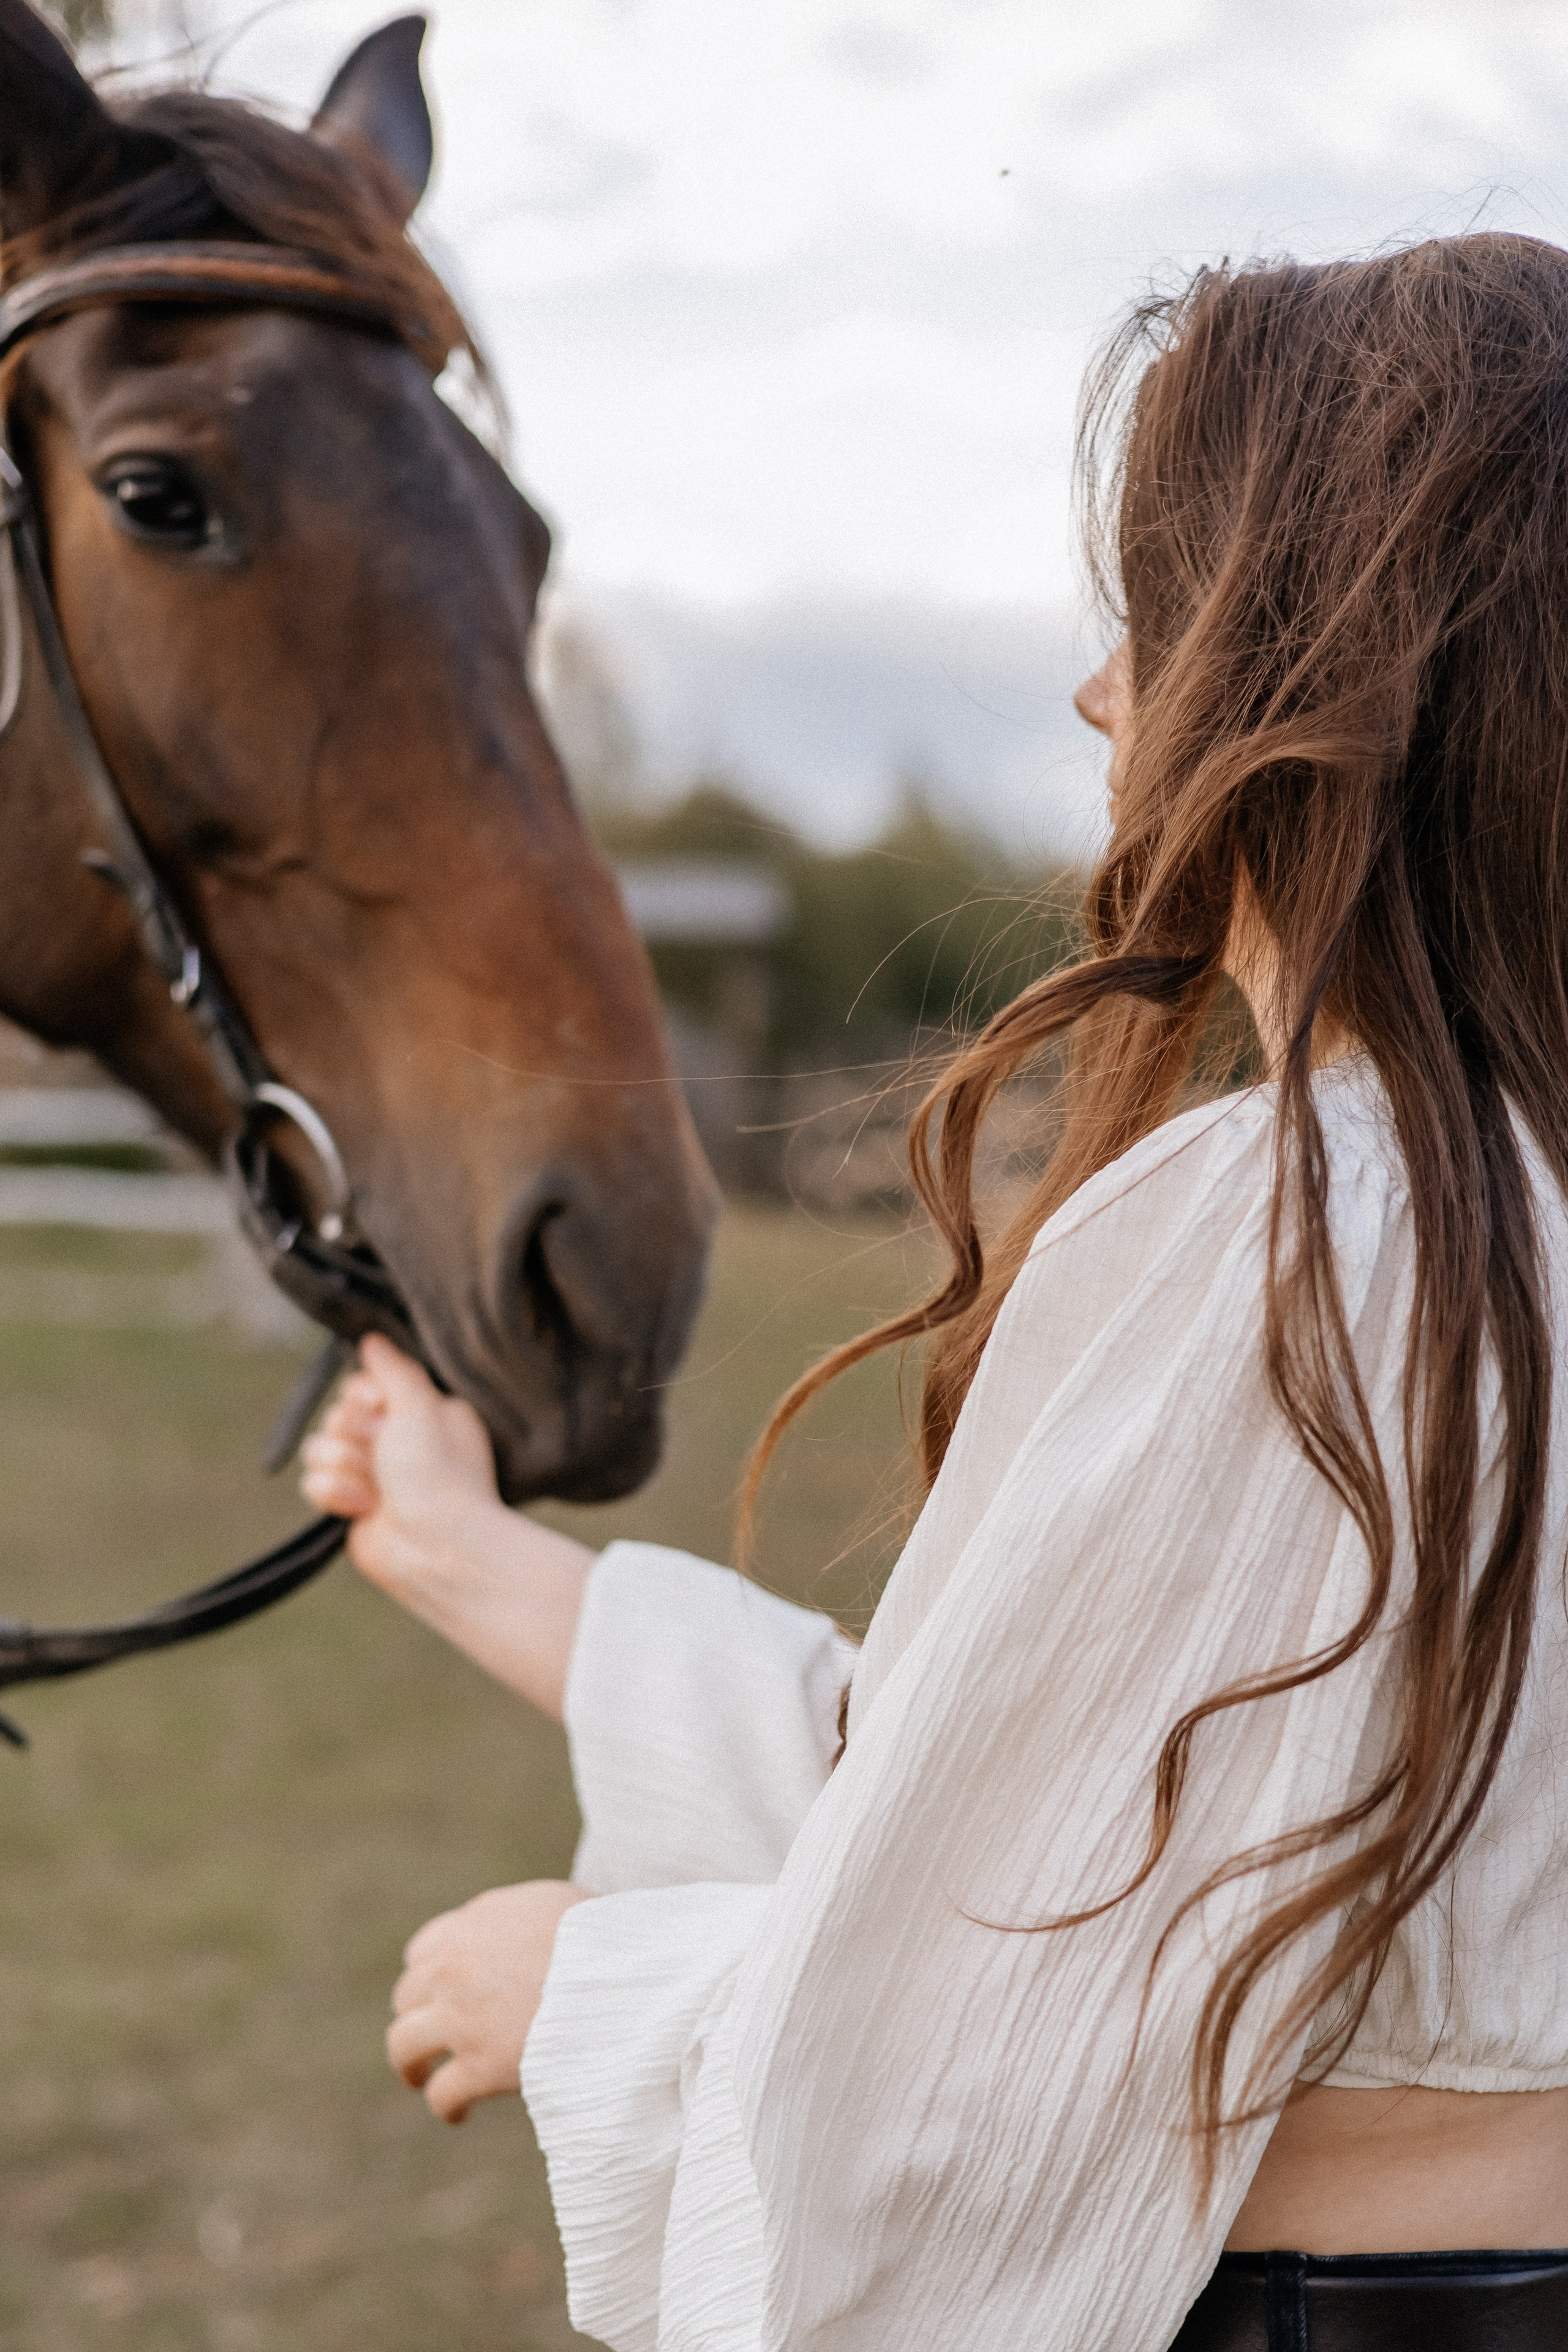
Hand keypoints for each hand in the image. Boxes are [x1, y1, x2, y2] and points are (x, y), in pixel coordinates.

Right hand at [300, 1333, 501, 1592]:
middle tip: (381, 1452)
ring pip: (320, 1448)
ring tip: (375, 1487)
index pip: (365, 1384)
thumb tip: (372, 1340)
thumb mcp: (420, 1406)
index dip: (362, 1396)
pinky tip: (365, 1508)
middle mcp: (396, 1440)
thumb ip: (393, 1370)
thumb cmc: (438, 1475)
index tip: (379, 1407)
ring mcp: (371, 1474)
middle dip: (353, 1434)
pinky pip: (315, 1482)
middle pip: (337, 1414)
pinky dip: (336, 1494)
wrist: (434, 1547)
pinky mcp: (350, 1505)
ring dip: (344, 1465)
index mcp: (421, 1412)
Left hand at [387, 1881, 590, 2123]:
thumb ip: (516, 1921)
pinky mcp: (479, 2066)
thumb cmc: (603, 1939)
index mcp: (473, 1924)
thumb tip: (516, 1938)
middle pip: (407, 1997)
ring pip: (403, 2046)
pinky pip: (441, 2093)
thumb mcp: (552, 1905)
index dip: (431, 1977)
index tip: (441, 1996)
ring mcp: (461, 2018)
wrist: (621, 1977)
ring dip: (411, 2065)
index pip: (423, 1951)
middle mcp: (454, 1967)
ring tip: (421, 2079)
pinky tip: (459, 2114)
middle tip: (430, 2039)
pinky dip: (446, 2106)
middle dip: (417, 2017)